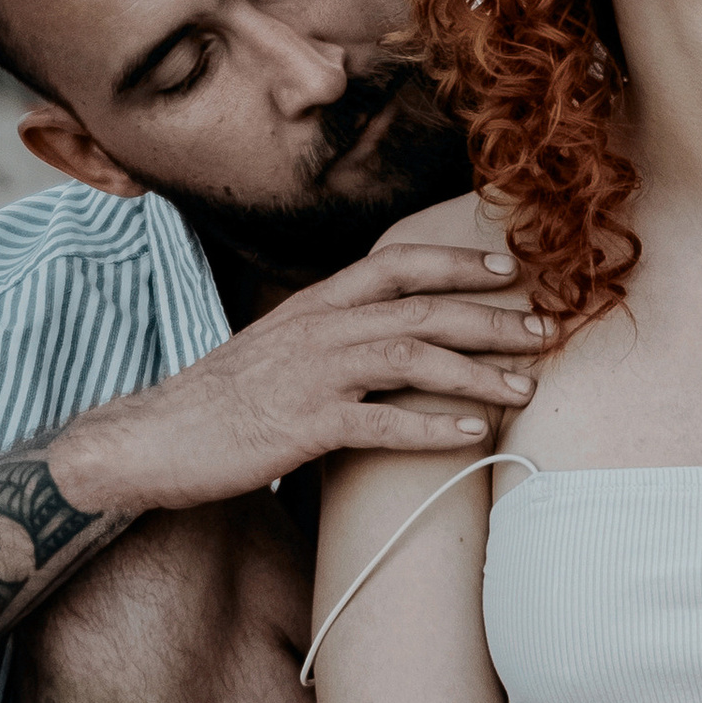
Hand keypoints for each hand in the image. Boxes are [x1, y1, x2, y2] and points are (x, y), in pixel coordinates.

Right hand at [64, 239, 549, 510]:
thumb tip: (388, 340)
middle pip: (423, 311)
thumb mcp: (278, 348)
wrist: (153, 439)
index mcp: (314, 305)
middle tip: (548, 331)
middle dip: (493, 320)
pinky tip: (473, 435)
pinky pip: (381, 424)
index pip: (397, 265)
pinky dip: (432, 427)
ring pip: (412, 359)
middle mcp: (318, 329)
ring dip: (477, 373)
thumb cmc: (221, 401)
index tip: (511, 268)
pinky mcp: (302, 426)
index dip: (457, 263)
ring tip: (527, 389)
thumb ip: (332, 336)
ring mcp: (310, 376)